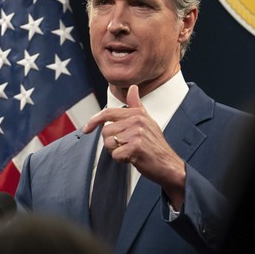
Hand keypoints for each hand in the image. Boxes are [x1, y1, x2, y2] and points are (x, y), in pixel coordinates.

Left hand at [82, 85, 185, 209]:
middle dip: (111, 142)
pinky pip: (115, 154)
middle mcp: (137, 121)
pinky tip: (132, 158)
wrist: (168, 164)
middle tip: (125, 146)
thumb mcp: (147, 121)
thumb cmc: (155, 145)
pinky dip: (121, 160)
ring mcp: (136, 134)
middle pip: (106, 131)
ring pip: (108, 143)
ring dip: (116, 151)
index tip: (86, 128)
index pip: (108, 113)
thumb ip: (136, 105)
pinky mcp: (135, 147)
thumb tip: (132, 88)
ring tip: (130, 151)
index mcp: (137, 114)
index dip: (94, 120)